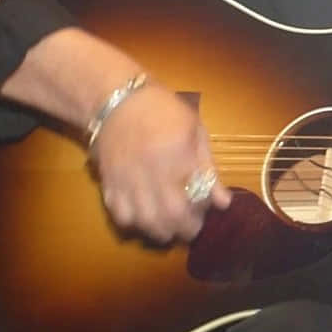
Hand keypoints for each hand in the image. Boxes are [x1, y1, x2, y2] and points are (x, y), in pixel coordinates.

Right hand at [88, 82, 231, 242]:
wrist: (117, 99)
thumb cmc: (163, 110)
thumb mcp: (195, 130)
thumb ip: (208, 167)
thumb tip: (223, 202)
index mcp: (176, 156)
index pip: (193, 200)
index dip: (202, 213)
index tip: (206, 212)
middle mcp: (150, 172)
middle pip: (167, 218)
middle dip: (183, 230)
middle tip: (190, 227)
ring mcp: (126, 180)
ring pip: (142, 222)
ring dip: (159, 232)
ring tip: (169, 227)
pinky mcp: (109, 183)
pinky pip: (119, 216)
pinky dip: (133, 224)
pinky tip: (144, 218)